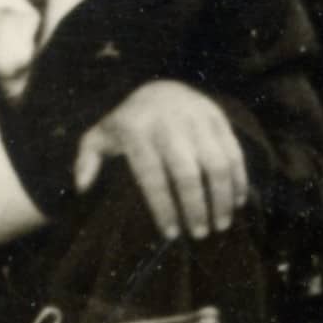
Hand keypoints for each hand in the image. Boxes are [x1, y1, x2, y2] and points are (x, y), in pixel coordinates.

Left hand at [81, 76, 258, 242]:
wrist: (159, 87)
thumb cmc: (126, 124)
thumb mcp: (99, 137)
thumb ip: (86, 160)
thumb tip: (83, 187)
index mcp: (137, 131)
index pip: (152, 176)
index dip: (163, 207)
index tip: (171, 234)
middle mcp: (170, 123)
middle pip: (188, 172)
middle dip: (196, 207)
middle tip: (200, 234)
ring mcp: (198, 118)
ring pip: (217, 162)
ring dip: (223, 196)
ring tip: (222, 224)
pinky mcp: (219, 117)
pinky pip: (234, 151)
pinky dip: (239, 178)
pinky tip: (238, 201)